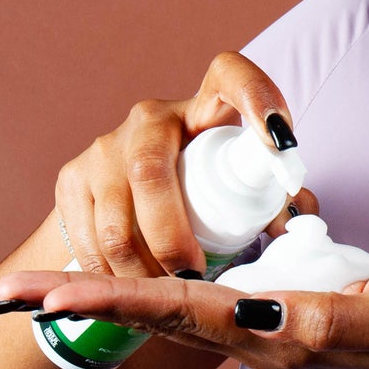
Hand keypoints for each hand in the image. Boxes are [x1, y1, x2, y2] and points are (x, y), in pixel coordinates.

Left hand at [0, 259, 368, 368]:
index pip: (178, 312)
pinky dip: (145, 294)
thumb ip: (335, 320)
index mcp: (272, 332)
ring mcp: (257, 329)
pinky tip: (119, 280)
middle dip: (80, 303)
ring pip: (164, 313)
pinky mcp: (269, 315)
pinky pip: (195, 304)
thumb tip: (273, 315)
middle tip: (6, 292)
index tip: (53, 292)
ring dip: (99, 299)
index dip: (114, 299)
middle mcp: (250, 336)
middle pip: (150, 317)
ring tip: (36, 290)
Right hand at [55, 52, 316, 278]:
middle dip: (172, 236)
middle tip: (194, 277)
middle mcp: (151, 119)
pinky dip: (113, 276)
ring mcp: (105, 147)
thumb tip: (297, 220)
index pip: (230, 75)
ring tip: (167, 294)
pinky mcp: (71, 179)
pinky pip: (89, 240)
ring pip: (116, 220)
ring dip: (142, 270)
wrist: (125, 207)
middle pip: (151, 169)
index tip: (280, 144)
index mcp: (206, 110)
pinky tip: (135, 290)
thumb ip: (279, 205)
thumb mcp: (244, 194)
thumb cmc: (206, 197)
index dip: (256, 98)